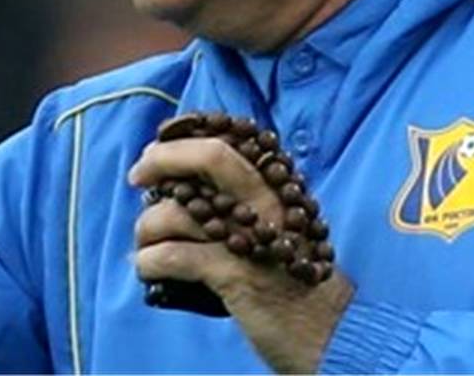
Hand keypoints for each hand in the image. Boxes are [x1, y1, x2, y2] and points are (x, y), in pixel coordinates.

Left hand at [129, 138, 354, 372]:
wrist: (335, 333)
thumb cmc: (295, 281)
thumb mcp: (278, 229)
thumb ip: (242, 202)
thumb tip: (181, 184)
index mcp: (277, 187)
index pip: (225, 142)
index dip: (182, 140)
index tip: (157, 149)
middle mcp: (269, 203)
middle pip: (209, 157)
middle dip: (162, 160)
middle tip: (138, 176)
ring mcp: (255, 238)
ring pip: (179, 213)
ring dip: (147, 229)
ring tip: (145, 246)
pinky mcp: (240, 276)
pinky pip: (174, 256)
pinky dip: (150, 262)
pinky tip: (147, 270)